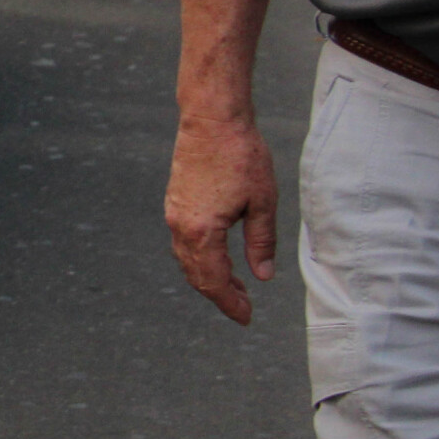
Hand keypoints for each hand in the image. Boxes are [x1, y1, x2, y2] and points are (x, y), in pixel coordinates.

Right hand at [165, 112, 278, 325]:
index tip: (246, 317)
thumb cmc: (241, 156)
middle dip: (219, 294)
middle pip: (196, 275)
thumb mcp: (263, 203)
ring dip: (209, 276)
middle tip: (243, 306)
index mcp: (202, 231)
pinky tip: (218, 256)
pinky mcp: (175, 202)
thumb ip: (261, 242)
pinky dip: (200, 258)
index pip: (213, 281)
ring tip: (234, 285)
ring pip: (187, 259)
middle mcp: (181, 226)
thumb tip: (263, 275)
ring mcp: (174, 213)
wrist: (211, 120)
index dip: (229, 303)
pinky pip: (183, 242)